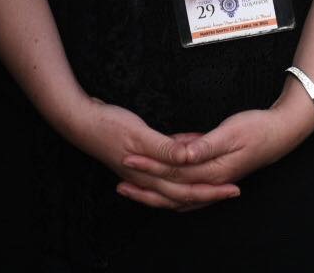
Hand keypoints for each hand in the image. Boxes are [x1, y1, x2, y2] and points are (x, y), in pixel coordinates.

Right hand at [62, 97, 240, 211]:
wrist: (79, 120)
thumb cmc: (108, 125)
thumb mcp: (139, 133)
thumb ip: (165, 148)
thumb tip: (188, 159)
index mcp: (149, 174)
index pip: (186, 190)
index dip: (211, 190)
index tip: (234, 188)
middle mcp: (146, 177)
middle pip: (183, 193)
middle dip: (209, 192)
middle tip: (233, 190)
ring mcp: (140, 171)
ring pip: (174, 186)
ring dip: (194, 185)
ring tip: (215, 184)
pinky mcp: (137, 160)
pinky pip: (164, 171)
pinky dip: (179, 168)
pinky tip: (188, 154)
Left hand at [122, 87, 313, 191]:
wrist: (283, 132)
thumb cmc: (258, 128)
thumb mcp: (230, 132)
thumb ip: (204, 145)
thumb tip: (182, 155)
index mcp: (212, 170)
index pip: (173, 172)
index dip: (149, 167)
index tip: (127, 160)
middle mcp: (211, 179)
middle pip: (172, 188)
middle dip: (145, 185)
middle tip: (120, 182)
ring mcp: (214, 179)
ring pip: (179, 194)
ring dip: (155, 192)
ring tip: (133, 188)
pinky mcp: (216, 173)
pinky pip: (189, 188)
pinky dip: (172, 188)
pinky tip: (162, 180)